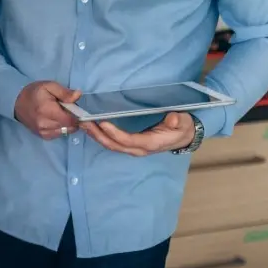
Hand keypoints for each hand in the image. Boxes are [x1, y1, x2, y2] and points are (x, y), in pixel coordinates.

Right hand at [15, 81, 81, 139]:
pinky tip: (56, 120)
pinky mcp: (43, 136)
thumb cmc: (34, 92)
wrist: (17, 103)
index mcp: (47, 110)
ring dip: (68, 124)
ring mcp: (43, 132)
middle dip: (74, 119)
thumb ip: (64, 92)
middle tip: (68, 109)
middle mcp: (45, 124)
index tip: (80, 112)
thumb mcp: (49, 86)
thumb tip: (78, 96)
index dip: (80, 117)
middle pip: (70, 127)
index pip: (70, 120)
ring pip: (66, 131)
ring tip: (60, 113)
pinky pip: (60, 134)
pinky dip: (62, 127)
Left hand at [80, 112, 195, 156]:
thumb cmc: (182, 127)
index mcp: (149, 143)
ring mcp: (132, 148)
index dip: (113, 133)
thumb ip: (178, 121)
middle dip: (97, 134)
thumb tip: (172, 119)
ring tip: (83, 124)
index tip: (102, 123)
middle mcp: (137, 149)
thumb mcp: (183, 122)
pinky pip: (111, 142)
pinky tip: (91, 127)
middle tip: (84, 122)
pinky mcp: (129, 145)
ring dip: (95, 135)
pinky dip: (100, 136)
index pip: (127, 140)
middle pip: (113, 144)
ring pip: (110, 145)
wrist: (183, 137)